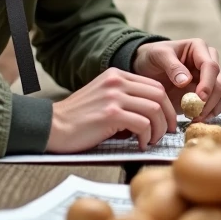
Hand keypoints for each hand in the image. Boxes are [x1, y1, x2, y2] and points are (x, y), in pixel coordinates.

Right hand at [46, 67, 176, 152]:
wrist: (52, 127)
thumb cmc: (78, 119)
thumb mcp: (103, 98)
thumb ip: (125, 99)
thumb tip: (153, 115)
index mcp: (116, 75)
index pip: (154, 85)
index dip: (167, 104)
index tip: (169, 120)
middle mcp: (116, 81)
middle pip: (159, 95)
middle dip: (168, 116)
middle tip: (168, 132)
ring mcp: (113, 96)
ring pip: (154, 109)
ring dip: (159, 129)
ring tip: (152, 141)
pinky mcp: (111, 114)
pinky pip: (143, 124)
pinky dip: (147, 136)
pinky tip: (141, 144)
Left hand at [132, 39, 220, 121]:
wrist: (148, 67)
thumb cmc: (153, 57)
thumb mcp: (158, 56)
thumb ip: (172, 66)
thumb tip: (186, 81)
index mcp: (199, 48)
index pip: (210, 66)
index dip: (207, 83)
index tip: (199, 98)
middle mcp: (208, 60)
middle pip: (219, 81)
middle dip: (210, 99)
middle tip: (196, 113)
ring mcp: (209, 76)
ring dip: (212, 108)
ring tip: (197, 118)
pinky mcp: (207, 90)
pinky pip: (218, 101)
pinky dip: (212, 111)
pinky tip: (200, 118)